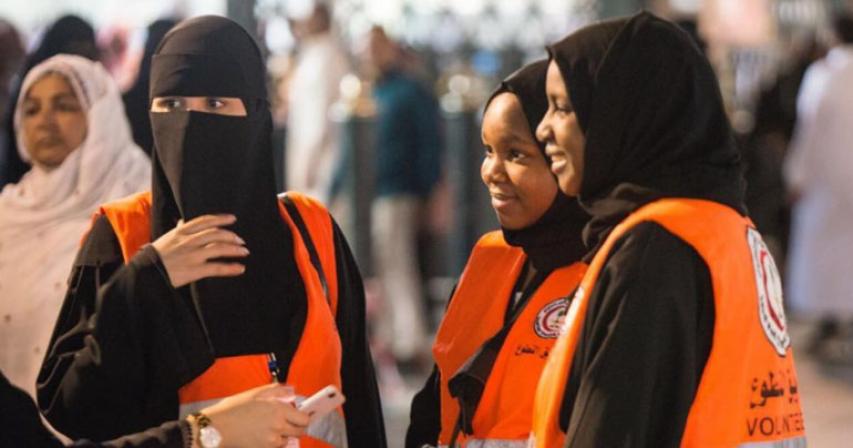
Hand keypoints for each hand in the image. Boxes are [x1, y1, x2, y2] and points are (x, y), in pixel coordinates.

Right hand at [151, 214, 247, 287]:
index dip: (220, 219)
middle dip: (231, 236)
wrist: (144, 274)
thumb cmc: (155, 257)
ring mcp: (192, 255)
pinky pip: (217, 268)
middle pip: (216, 234)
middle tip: (241, 240)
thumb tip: (182, 221)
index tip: (232, 219)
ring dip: (235, 249)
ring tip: (244, 252)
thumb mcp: (166, 239)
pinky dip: (231, 268)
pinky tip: (240, 268)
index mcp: (181, 232)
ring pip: (219, 248)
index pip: (205, 221)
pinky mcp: (194, 270)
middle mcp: (188, 241)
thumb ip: (178, 230)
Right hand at [196, 383, 310, 447]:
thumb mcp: (257, 393)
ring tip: (272, 428)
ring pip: (288, 440)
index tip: (301, 415)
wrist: (217, 427)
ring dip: (285, 435)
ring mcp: (272, 440)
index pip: (304, 418)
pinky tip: (264, 435)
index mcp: (279, 409)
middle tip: (288, 422)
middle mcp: (278, 426)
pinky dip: (275, 442)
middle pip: (300, 431)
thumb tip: (292, 392)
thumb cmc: (234, 409)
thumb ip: (278, 390)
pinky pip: (277, 447)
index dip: (304, 417)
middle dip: (297, 426)